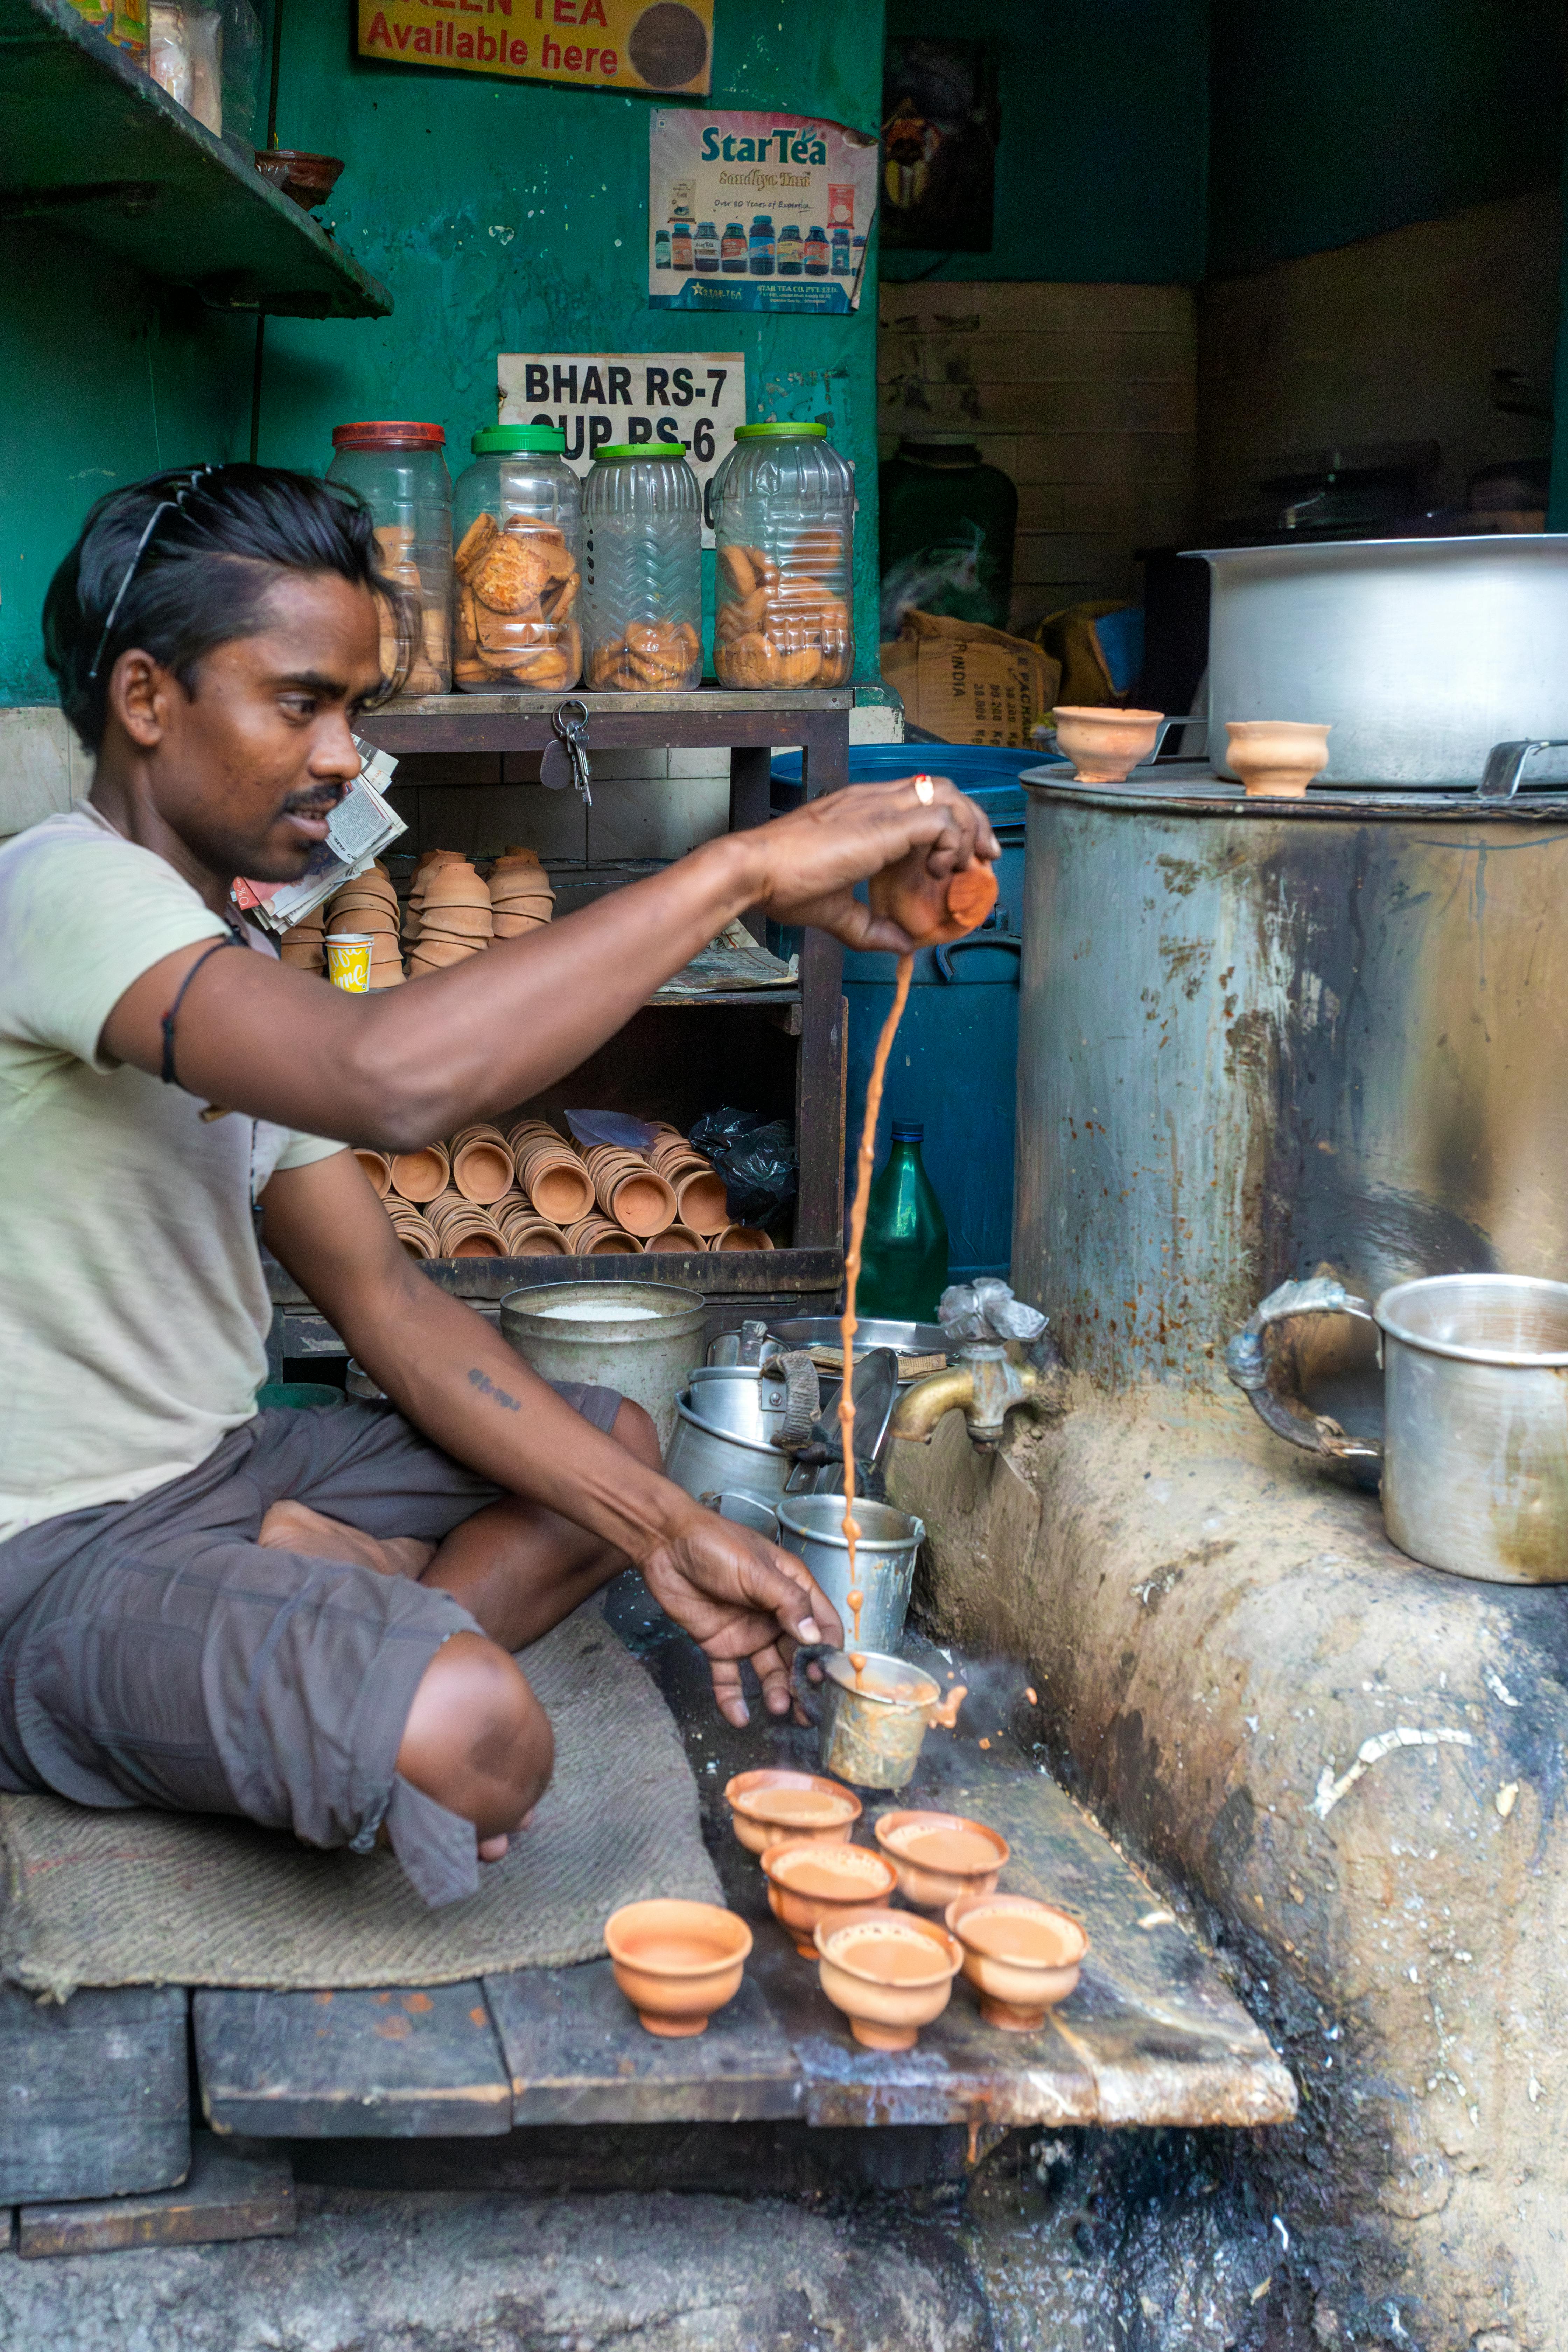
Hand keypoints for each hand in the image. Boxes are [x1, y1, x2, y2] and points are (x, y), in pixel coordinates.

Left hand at [638, 1510, 843, 1726]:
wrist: (664, 1544)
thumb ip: (787, 1602)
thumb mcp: (756, 1569)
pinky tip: (737, 1716)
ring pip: (769, 1670)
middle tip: (807, 1708)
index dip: (826, 1650)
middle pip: (798, 1655)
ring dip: (775, 1691)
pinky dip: (732, 1698)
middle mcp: (774, 1615)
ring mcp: (747, 1632)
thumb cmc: (715, 1543)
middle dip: (804, 1682)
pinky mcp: (718, 1644)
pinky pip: (729, 1677)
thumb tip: (814, 1635)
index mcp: (792, 1590)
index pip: (822, 1624)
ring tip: (777, 1707)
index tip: (824, 1674)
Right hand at [748, 777, 1000, 952]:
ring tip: (968, 864)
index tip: (961, 860)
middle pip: (944, 787)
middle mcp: (876, 799)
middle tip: (986, 856)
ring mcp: (881, 806)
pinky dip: (951, 843)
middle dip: (974, 820)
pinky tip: (939, 871)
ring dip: (969, 828)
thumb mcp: (838, 912)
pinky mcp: (885, 822)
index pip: (921, 798)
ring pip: (949, 795)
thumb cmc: (783, 885)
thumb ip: (871, 928)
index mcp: (863, 811)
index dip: (951, 823)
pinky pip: (940, 819)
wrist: (757, 870)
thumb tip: (901, 946)